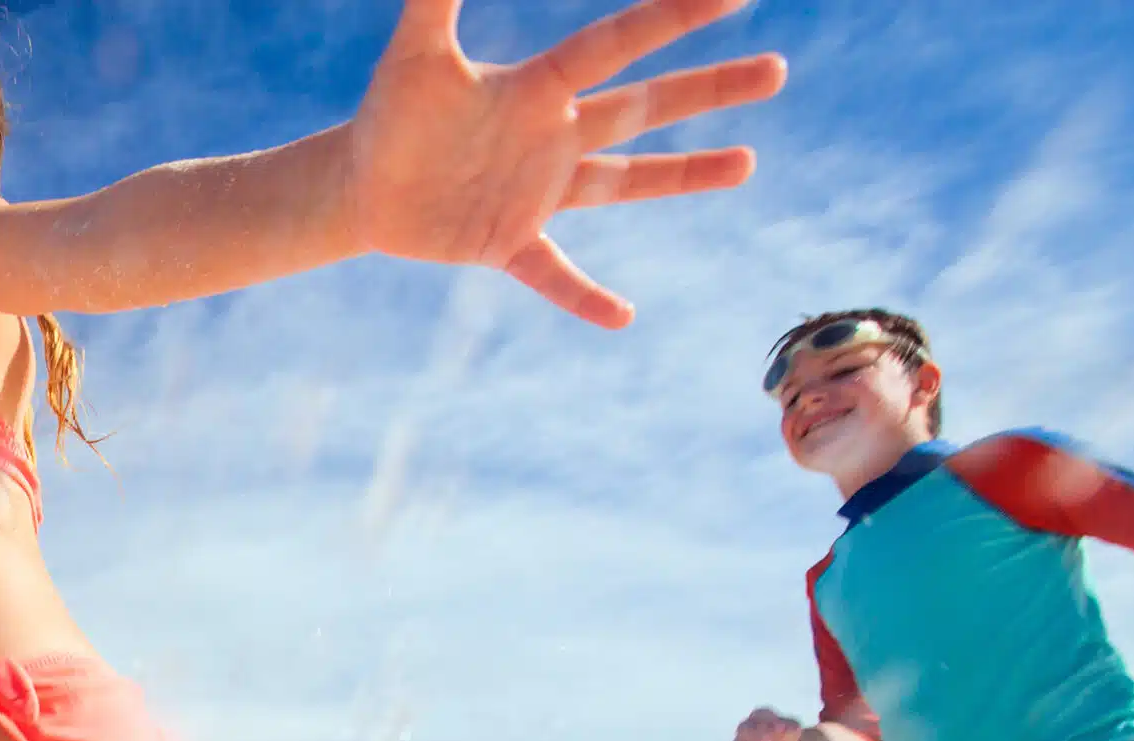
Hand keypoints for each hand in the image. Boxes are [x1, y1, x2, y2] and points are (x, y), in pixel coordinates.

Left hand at [349, 0, 786, 326]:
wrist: (357, 184)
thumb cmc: (387, 114)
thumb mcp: (414, 52)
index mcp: (538, 89)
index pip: (617, 44)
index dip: (673, 16)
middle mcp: (553, 135)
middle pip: (645, 105)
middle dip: (709, 89)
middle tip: (776, 70)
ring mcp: (538, 192)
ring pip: (625, 179)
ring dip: (684, 173)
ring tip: (748, 164)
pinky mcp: (509, 242)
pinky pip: (554, 274)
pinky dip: (584, 297)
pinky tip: (622, 317)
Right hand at [726, 706, 802, 740]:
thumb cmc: (789, 733)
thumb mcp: (793, 728)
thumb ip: (789, 728)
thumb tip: (784, 729)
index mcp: (759, 715)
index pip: (758, 716)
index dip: (766, 722)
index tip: (780, 730)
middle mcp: (747, 727)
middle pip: (743, 729)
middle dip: (754, 736)